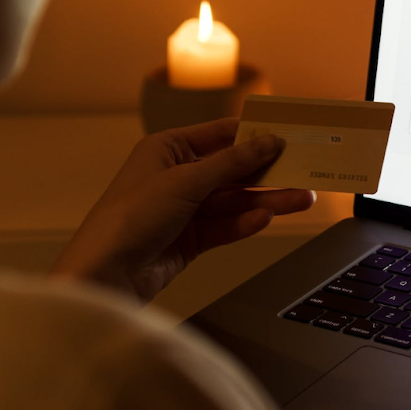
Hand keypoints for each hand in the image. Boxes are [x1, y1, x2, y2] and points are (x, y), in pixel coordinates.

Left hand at [51, 118, 314, 300]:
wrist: (106, 274)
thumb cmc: (129, 218)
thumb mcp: (186, 181)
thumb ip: (231, 162)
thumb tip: (266, 142)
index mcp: (166, 149)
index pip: (220, 135)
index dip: (254, 135)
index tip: (288, 135)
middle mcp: (175, 176)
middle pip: (232, 170)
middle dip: (268, 172)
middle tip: (304, 172)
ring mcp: (183, 209)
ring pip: (234, 200)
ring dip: (266, 200)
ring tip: (301, 200)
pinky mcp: (189, 239)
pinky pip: (225, 226)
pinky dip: (245, 223)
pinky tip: (265, 218)